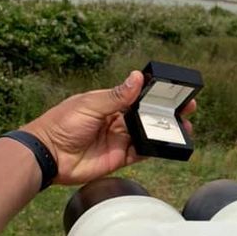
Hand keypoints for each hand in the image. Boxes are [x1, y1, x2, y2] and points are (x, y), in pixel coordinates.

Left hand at [22, 71, 195, 184]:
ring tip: (184, 129)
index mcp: (109, 103)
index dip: (156, 94)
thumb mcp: (90, 104)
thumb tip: (137, 77)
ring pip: (148, 134)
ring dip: (165, 132)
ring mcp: (119, 139)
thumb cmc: (61, 124)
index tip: (174, 91)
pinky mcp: (119, 158)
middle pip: (147, 115)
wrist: (49, 156)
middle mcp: (117, 120)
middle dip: (167, 113)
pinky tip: (166, 145)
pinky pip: (141, 153)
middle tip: (187, 109)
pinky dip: (154, 150)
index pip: (138, 96)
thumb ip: (116, 95)